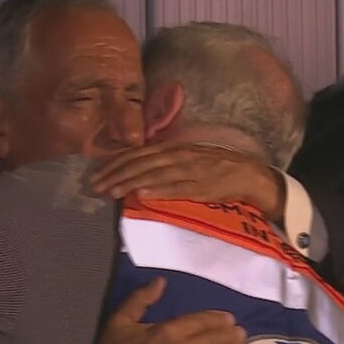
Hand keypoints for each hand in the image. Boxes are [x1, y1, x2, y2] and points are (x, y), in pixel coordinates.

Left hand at [90, 142, 284, 220]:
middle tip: (96, 187)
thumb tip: (136, 168)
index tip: (97, 174)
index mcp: (172, 148)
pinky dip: (158, 190)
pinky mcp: (200, 186)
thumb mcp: (186, 157)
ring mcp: (189, 170)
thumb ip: (162, 160)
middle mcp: (177, 155)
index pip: (137, 154)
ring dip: (130, 183)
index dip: (115, 163)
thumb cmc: (214, 166)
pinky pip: (176, 188)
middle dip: (116, 175)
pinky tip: (142, 195)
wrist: (247, 173)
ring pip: (154, 175)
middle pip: (140, 164)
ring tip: (112, 191)